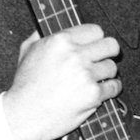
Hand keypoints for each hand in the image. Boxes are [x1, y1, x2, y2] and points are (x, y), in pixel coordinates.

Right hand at [0, 23, 119, 139]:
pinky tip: (99, 91)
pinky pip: (114, 86)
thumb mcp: (27, 51)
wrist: (24, 114)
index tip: (94, 46)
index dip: (96, 39)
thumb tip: (53, 26)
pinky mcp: (93, 94)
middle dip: (107, 53)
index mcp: (60, 41)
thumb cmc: (25, 85)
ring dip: (106, 74)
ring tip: (93, 79)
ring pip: (112, 67)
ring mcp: (85, 74)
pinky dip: (110, 89)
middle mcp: (74, 55)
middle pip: (111, 45)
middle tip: (101, 60)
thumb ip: (41, 35)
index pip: (95, 30)